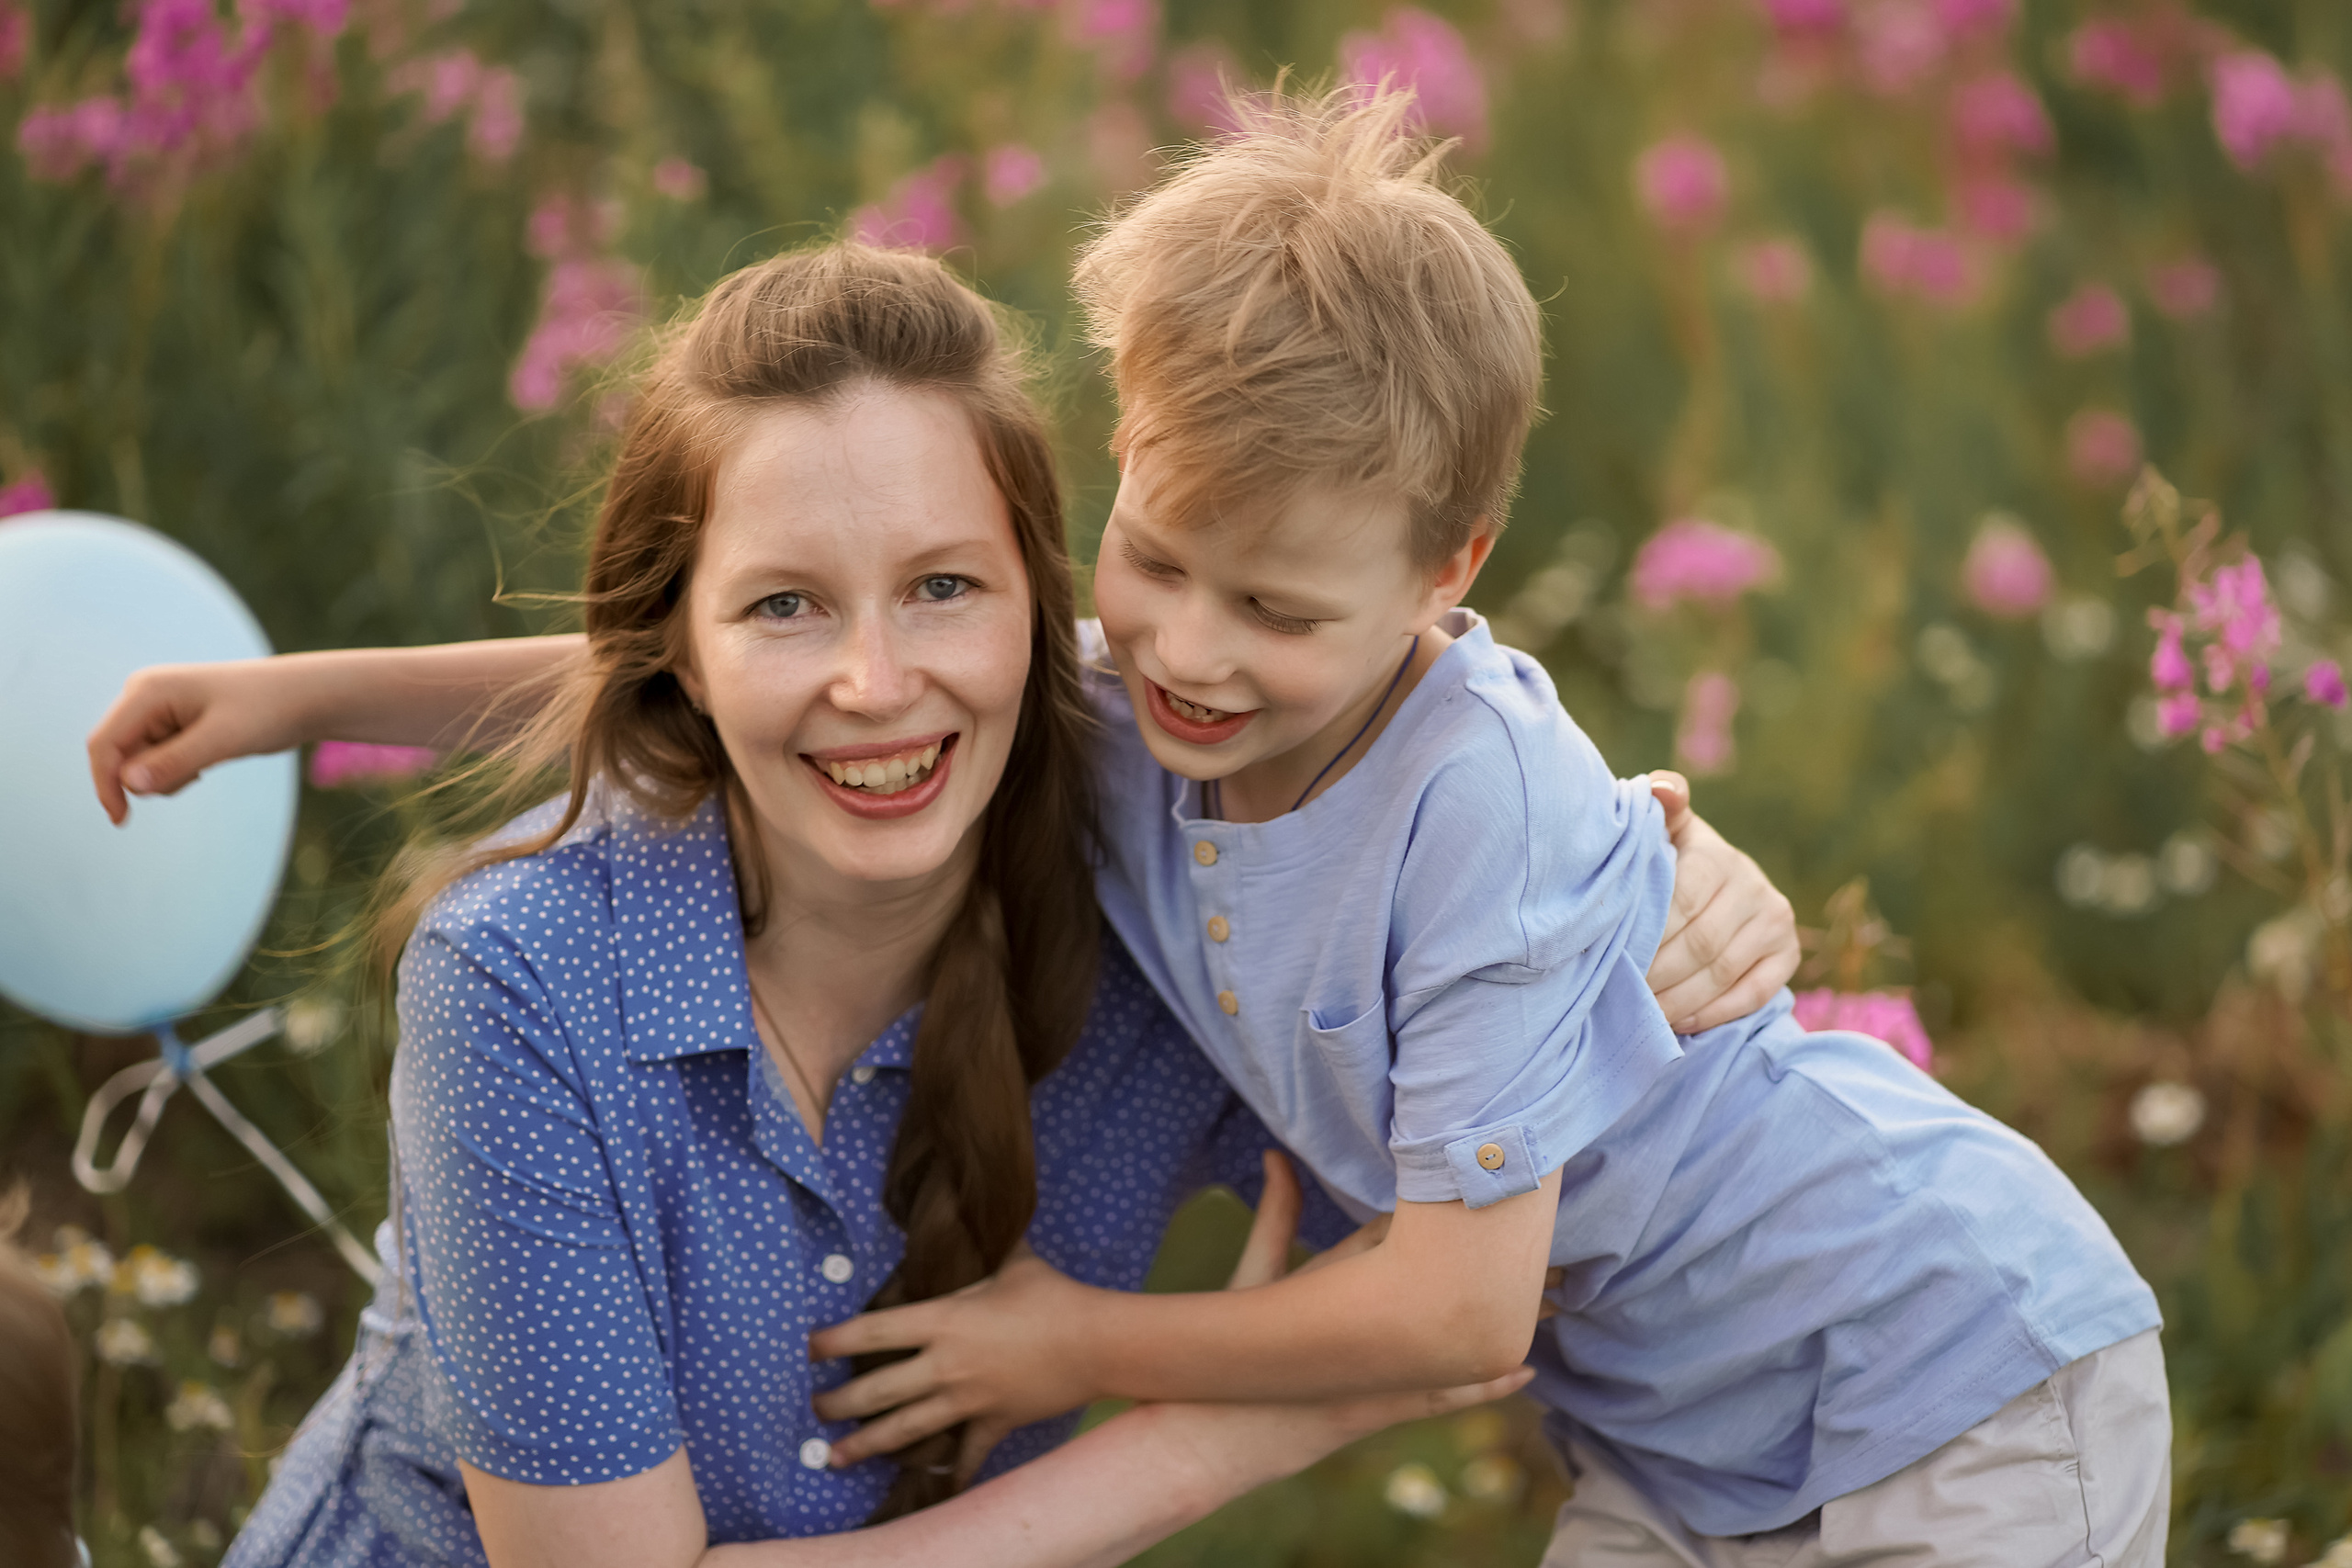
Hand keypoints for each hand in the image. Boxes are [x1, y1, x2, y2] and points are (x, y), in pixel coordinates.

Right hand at [87, 659, 308, 825]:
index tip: (121, 819)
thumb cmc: (266, 710)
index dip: (104, 784)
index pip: (104, 744)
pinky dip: (180, 772)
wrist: (301, 698)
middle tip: (198, 771)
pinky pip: (159, 764)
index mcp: (146, 691)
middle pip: (119, 758)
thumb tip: (128, 785)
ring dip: (169, 776)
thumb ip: (174, 762)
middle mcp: (144, 698)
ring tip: (210, 757)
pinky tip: (211, 757)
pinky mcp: (173, 728)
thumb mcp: (223, 740)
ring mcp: (158, 713)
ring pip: (139, 766)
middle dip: (151, 777)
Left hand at [809, 1243, 1110, 1479]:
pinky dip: (949, 1474)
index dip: (833, 1341)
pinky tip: (934, 1486)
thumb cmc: (1053, 1296)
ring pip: (905, 1430)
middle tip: (814, 1410)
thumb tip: (971, 1212)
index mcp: (943, 1320)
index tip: (808, 1349)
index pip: (872, 1332)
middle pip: (876, 1391)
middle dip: (837, 1404)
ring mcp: (967, 1400)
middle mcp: (945, 1365)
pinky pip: (965, 1456)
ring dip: (867, 1446)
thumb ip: (984, 1246)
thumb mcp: (1013, 1261)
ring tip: (835, 1458)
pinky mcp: (993, 1423)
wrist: (1095, 1342)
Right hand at [1143, 1154, 1533, 1484]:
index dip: (1453, 1198)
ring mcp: (1386, 1369)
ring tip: (1560, 1292)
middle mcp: (1376, 1321)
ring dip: (1507, 1316)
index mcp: (1347, 1277)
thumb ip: (1273, 1213)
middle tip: (1550, 1223)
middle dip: (1500, 1253)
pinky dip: (1489, 1384)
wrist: (1226, 1428)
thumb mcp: (1256, 1274)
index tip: (1489, 1165)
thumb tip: (1272, 1153)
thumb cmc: (1237, 1345)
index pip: (1412, 1230)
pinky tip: (1526, 1371)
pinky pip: (1451, 1394)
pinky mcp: (1387, 1407)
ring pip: (1462, 1335)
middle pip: (1452, 1277)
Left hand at [1646, 771, 1799, 1033]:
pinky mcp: (1788, 956)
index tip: (1613, 959)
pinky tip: (1680, 1022)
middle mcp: (1756, 887)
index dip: (1648, 936)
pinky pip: (1753, 995)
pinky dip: (1714, 1013)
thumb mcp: (1664, 829)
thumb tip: (1663, 789)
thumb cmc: (1673, 859)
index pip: (1681, 902)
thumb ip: (1659, 806)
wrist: (1720, 882)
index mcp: (1720, 857)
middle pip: (1701, 944)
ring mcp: (1777, 923)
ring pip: (1723, 973)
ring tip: (1644, 1015)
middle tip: (1623, 995)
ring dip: (1679, 1000)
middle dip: (1658, 975)